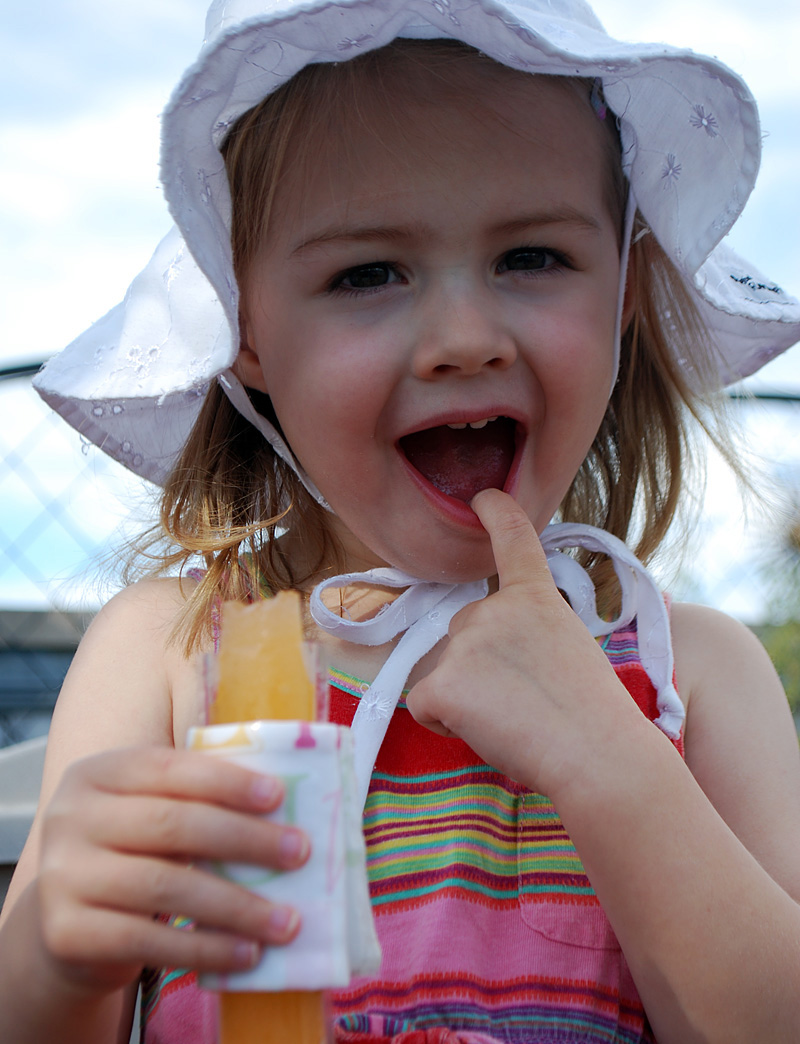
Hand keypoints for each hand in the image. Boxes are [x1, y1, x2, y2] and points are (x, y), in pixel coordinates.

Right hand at [35, 747, 308, 996]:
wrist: (66, 921)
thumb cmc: (132, 853)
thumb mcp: (149, 811)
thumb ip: (198, 800)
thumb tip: (285, 807)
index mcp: (96, 773)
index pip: (168, 768)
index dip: (225, 780)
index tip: (278, 795)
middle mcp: (69, 819)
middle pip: (170, 823)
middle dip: (244, 838)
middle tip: (298, 853)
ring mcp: (63, 877)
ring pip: (163, 886)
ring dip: (236, 905)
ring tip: (286, 920)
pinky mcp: (67, 934)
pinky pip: (148, 940)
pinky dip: (205, 948)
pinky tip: (247, 953)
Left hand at [406, 489, 641, 796]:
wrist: (598, 754)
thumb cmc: (594, 716)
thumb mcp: (569, 647)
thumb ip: (528, 632)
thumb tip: (494, 659)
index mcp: (534, 597)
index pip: (513, 539)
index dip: (496, 513)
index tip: (483, 497)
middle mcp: (493, 608)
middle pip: (464, 634)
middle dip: (481, 666)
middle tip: (527, 700)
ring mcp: (464, 643)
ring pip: (445, 672)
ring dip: (467, 697)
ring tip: (514, 719)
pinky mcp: (441, 683)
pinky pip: (425, 704)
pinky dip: (446, 723)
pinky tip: (485, 732)